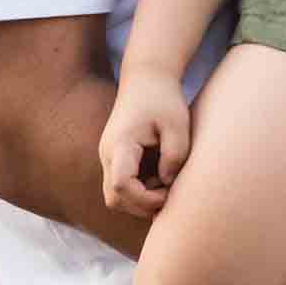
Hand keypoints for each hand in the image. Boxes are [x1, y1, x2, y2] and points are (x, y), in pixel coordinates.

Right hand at [97, 68, 189, 218]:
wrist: (146, 78)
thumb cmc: (163, 98)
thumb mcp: (177, 124)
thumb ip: (174, 155)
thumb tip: (166, 183)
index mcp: (120, 144)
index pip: (121, 186)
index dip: (144, 198)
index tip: (168, 191)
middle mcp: (108, 154)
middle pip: (114, 199)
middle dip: (141, 205)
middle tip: (169, 192)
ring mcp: (108, 157)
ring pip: (116, 196)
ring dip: (141, 199)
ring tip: (166, 182)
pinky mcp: (115, 158)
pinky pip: (122, 185)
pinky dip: (140, 189)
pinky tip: (160, 176)